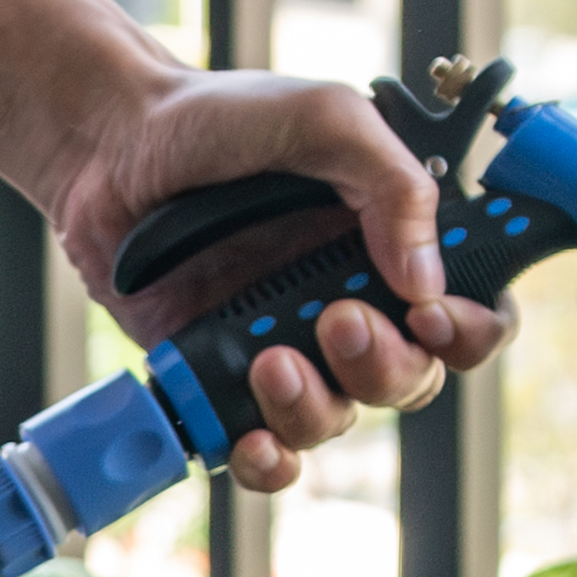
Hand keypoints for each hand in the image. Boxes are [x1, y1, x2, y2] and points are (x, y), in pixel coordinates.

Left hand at [40, 65, 511, 497]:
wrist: (105, 143)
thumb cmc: (216, 116)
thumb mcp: (322, 119)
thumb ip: (392, 184)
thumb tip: (426, 280)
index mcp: (390, 242)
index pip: (468, 307)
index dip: (470, 327)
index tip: (434, 314)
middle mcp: (348, 299)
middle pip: (413, 376)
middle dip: (387, 364)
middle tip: (337, 319)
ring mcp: (286, 344)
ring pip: (341, 417)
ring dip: (315, 406)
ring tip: (266, 359)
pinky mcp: (221, 380)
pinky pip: (268, 447)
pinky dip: (269, 460)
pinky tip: (251, 437)